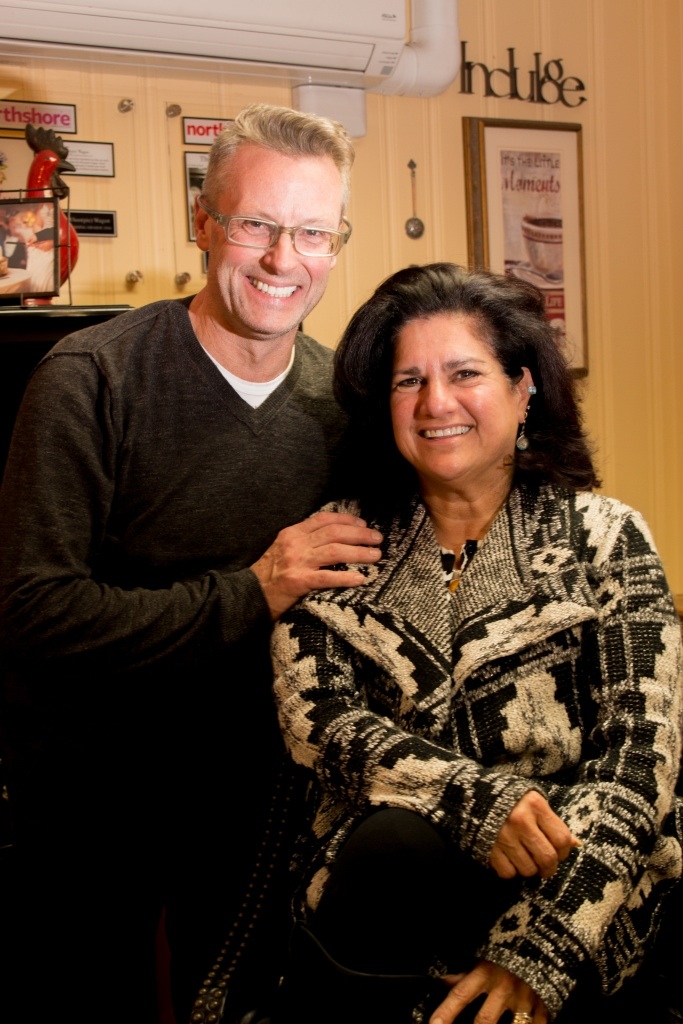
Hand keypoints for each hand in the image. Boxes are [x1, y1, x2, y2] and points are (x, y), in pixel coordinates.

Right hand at [250, 510, 382, 620]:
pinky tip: (360, 579)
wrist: (247, 595)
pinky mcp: (298, 582)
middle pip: (334, 533)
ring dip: (359, 553)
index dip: (347, 520)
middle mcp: (295, 544)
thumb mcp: (282, 549)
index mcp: (292, 533)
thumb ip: (302, 541)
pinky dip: (345, 577)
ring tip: (376, 556)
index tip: (363, 524)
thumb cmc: (267, 575)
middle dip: (360, 535)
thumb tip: (332, 537)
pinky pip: (327, 577)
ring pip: (335, 551)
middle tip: (378, 539)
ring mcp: (297, 562)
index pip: (324, 519)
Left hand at [430, 960, 547, 1023]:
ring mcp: (524, 1000)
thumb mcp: (483, 960)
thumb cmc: (505, 954)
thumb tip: (443, 981)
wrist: (540, 944)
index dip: (446, 1012)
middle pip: (485, 1020)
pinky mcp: (543, 1007)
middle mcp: (503, 988)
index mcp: (485, 974)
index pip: (460, 995)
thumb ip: (464, 975)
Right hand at [489, 790, 579, 879]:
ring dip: (529, 869)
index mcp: (535, 805)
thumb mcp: (534, 803)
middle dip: (549, 868)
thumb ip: (552, 822)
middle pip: (547, 858)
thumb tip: (576, 844)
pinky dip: (510, 870)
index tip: (558, 852)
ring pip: (528, 869)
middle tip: (545, 866)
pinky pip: (508, 873)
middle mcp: (520, 820)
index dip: (564, 851)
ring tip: (524, 858)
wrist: (472, 793)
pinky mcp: (488, 847)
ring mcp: (503, 835)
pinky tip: (508, 858)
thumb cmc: (510, 799)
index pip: (562, 838)